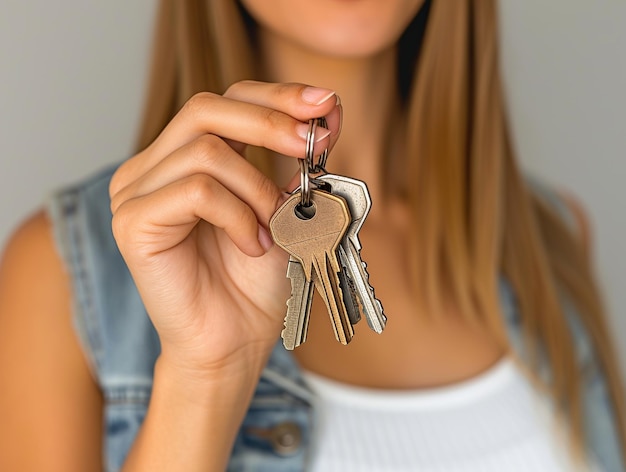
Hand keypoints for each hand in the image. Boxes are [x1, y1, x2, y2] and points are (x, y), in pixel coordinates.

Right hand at [109, 81, 340, 377]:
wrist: (234, 342)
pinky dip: (238, 215)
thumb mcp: (286, 210)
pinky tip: (252, 246)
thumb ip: (295, 163)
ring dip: (257, 188)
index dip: (275, 96)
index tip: (325, 103)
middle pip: (205, 109)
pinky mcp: (133, 222)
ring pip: (206, 150)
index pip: (225, 102)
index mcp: (184, 159)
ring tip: (273, 229)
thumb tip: (326, 111)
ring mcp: (136, 192)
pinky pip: (196, 191)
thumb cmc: (256, 282)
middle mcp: (153, 168)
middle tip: (311, 142)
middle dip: (269, 121)